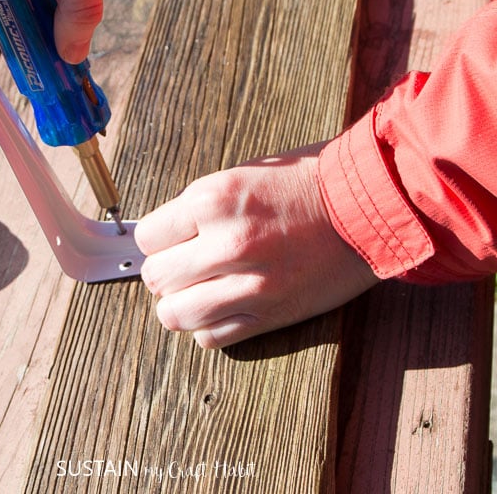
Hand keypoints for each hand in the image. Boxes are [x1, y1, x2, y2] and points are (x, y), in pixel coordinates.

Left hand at [135, 144, 378, 348]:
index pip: (147, 238)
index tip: (170, 242)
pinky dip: (209, 327)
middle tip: (185, 266)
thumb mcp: (240, 177)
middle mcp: (225, 244)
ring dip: (180, 304)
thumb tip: (166, 235)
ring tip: (198, 291)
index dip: (157, 240)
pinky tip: (223, 307)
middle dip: (165, 272)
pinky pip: (211, 338)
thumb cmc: (306, 182)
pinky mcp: (270, 315)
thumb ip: (198, 208)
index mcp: (213, 201)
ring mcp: (248, 284)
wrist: (368, 204)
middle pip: (156, 277)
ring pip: (175, 315)